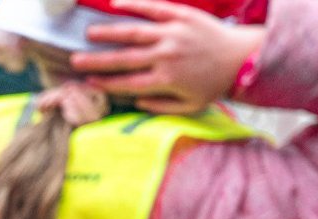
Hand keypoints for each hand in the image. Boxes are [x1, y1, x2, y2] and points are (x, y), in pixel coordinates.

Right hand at [71, 0, 265, 114]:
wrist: (243, 57)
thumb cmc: (213, 84)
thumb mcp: (189, 106)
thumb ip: (161, 108)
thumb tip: (135, 103)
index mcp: (166, 80)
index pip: (127, 82)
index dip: (104, 83)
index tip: (86, 81)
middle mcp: (167, 56)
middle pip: (124, 58)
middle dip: (97, 60)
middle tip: (74, 60)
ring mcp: (174, 33)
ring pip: (134, 32)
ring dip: (109, 32)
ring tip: (89, 33)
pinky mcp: (182, 16)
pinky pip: (154, 8)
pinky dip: (134, 5)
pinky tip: (115, 4)